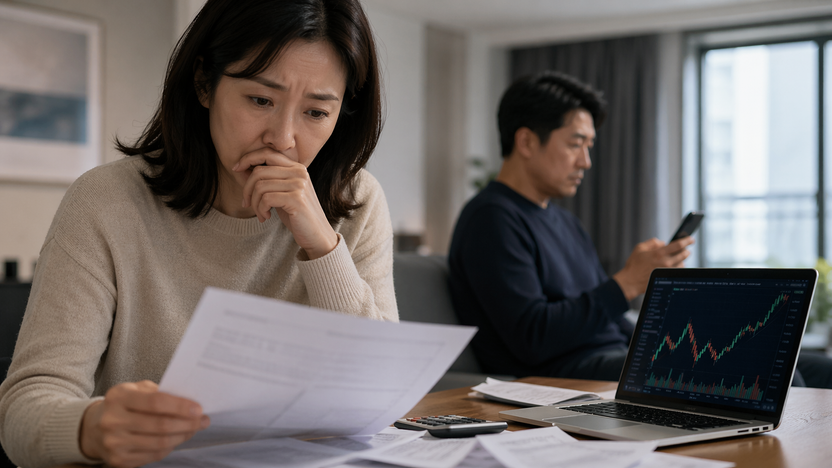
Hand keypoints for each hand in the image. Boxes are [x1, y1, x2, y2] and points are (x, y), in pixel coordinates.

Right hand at [79, 380, 208, 467]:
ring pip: (160, 443)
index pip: (156, 402)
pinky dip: (170, 447)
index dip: (180, 406)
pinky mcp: (119, 461)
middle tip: (203, 420)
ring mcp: (114, 444)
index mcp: (118, 397)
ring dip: (183, 436)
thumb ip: (159, 392)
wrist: (94, 428)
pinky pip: (154, 455)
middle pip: (160, 426)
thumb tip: (190, 401)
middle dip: (187, 423)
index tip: (199, 408)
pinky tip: (178, 438)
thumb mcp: (136, 390)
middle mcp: (113, 421)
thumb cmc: (124, 405)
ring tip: (194, 429)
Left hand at [234, 149, 337, 258]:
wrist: (317, 235)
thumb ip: (266, 180)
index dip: (248, 158)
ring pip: (260, 186)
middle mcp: (299, 172)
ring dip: (254, 203)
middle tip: (246, 203)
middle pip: (259, 171)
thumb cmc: (296, 215)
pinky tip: (266, 217)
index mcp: (296, 167)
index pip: (267, 153)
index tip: (236, 169)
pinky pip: (266, 199)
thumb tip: (241, 168)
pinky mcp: (297, 199)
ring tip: (260, 213)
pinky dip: (260, 209)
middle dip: (247, 189)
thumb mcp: (281, 194)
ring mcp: (299, 185)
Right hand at [612, 236, 694, 300]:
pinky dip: (677, 267)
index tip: (691, 239)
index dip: (687, 240)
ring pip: (682, 263)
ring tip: (675, 259)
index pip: (678, 245)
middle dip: (686, 251)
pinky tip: (672, 266)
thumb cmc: (634, 266)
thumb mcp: (639, 248)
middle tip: (685, 249)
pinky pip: (678, 271)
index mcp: (659, 253)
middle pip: (684, 254)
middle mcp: (665, 262)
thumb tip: (662, 243)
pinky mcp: (668, 278)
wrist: (631, 281)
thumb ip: (652, 242)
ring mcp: (668, 271)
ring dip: (681, 260)